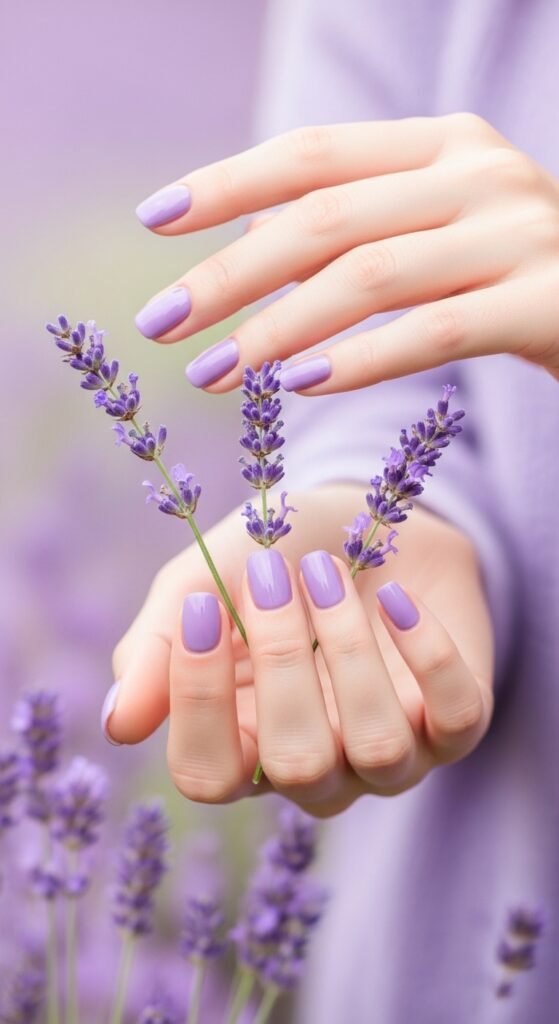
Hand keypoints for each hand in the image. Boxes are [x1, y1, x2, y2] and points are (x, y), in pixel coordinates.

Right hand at [107, 488, 493, 816]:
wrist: (362, 519)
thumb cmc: (271, 561)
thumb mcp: (200, 584)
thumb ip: (154, 649)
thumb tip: (119, 726)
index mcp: (241, 745)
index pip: (207, 774)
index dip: (199, 700)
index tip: (200, 608)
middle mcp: (315, 767)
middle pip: (297, 765)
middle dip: (283, 662)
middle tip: (272, 576)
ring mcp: (390, 754)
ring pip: (378, 748)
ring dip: (350, 651)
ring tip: (328, 574)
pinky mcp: (456, 722)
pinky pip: (457, 720)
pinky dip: (427, 654)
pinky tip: (395, 599)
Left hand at [133, 113, 558, 389]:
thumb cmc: (519, 274)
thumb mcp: (443, 228)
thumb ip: (362, 224)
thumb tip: (252, 245)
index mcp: (443, 145)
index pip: (313, 153)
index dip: (227, 183)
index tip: (155, 221)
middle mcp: (478, 174)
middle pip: (325, 217)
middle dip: (230, 273)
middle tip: (161, 323)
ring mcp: (516, 235)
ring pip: (370, 276)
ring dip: (277, 329)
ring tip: (215, 372)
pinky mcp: (546, 304)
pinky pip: (433, 333)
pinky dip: (360, 360)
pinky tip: (300, 387)